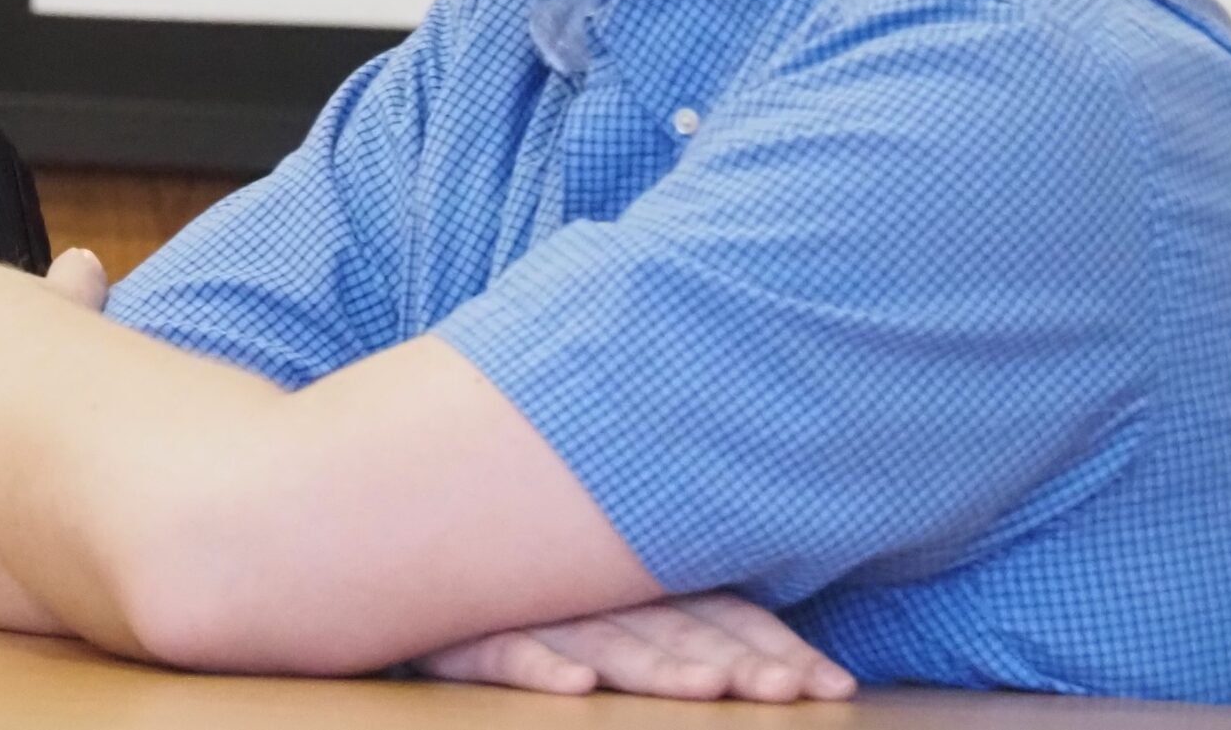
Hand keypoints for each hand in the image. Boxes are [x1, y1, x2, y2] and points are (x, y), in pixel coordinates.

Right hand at [415, 594, 855, 700]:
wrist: (403, 538)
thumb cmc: (531, 582)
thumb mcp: (614, 589)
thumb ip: (687, 610)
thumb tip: (794, 659)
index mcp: (640, 582)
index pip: (720, 612)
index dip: (772, 646)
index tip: (827, 684)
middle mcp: (596, 592)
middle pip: (677, 630)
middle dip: (734, 662)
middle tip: (782, 693)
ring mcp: (534, 608)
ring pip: (606, 639)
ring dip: (656, 667)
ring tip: (705, 692)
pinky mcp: (466, 630)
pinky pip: (506, 647)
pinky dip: (539, 663)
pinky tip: (577, 686)